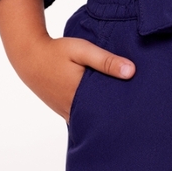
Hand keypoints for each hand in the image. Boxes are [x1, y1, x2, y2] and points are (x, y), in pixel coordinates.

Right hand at [13, 34, 134, 122]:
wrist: (30, 57)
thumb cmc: (57, 52)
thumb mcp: (82, 50)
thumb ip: (106, 61)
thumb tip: (131, 72)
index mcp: (79, 96)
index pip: (108, 111)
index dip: (125, 111)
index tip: (141, 110)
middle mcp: (73, 109)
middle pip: (101, 119)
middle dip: (117, 117)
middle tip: (139, 114)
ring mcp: (67, 112)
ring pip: (92, 120)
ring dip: (105, 116)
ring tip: (126, 113)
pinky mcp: (64, 110)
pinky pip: (83, 117)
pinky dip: (94, 115)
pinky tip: (106, 109)